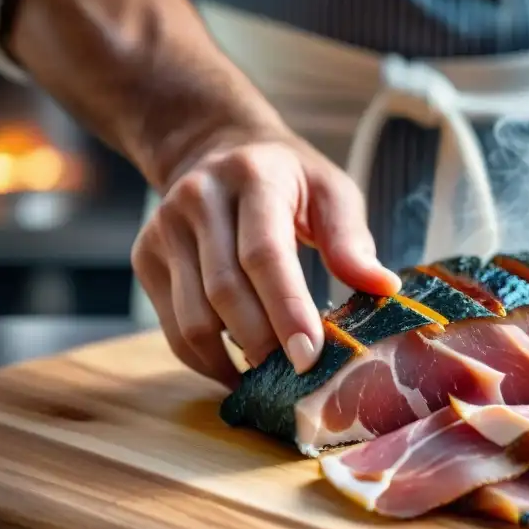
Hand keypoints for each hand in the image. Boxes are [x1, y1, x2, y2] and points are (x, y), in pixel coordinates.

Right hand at [131, 131, 401, 387]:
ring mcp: (163, 229)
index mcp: (252, 178)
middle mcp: (198, 199)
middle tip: (298, 378)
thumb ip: (352, 239)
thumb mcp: (331, 191)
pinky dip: (207, 361)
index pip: (264, 254)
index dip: (286, 310)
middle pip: (225, 292)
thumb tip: (383, 287)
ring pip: (193, 318)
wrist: (215, 149)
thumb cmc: (289, 180)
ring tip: (272, 377)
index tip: (310, 357)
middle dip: (263, 344)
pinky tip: (240, 371)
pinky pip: (173, 329)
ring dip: (233, 361)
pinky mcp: (145, 258)